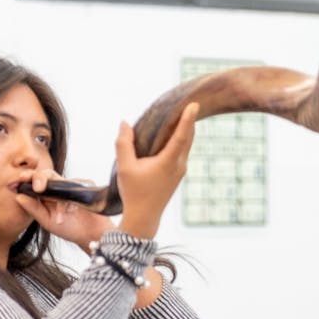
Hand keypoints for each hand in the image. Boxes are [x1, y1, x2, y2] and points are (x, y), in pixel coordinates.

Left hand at [14, 171, 113, 250]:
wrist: (92, 234)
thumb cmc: (70, 228)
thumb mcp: (47, 220)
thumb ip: (33, 208)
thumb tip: (18, 196)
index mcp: (46, 194)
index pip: (34, 180)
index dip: (26, 178)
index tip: (19, 180)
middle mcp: (58, 187)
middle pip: (46, 174)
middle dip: (39, 177)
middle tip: (37, 188)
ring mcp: (72, 185)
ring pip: (61, 180)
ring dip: (59, 199)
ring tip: (60, 216)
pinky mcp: (85, 185)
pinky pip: (77, 186)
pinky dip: (73, 200)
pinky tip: (74, 211)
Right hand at [115, 104, 198, 239]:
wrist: (145, 217)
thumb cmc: (134, 193)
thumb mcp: (124, 167)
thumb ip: (124, 144)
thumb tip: (125, 123)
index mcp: (169, 162)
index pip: (181, 136)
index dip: (187, 119)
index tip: (194, 105)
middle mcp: (179, 165)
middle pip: (188, 137)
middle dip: (188, 119)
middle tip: (187, 101)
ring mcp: (180, 170)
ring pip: (186, 144)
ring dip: (185, 128)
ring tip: (181, 112)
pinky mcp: (177, 173)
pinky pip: (182, 150)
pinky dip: (181, 138)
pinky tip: (174, 131)